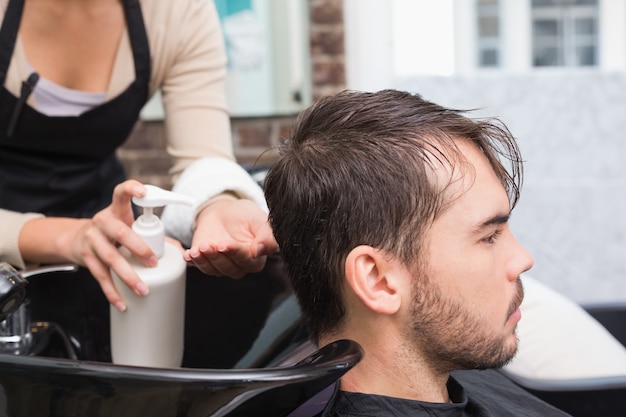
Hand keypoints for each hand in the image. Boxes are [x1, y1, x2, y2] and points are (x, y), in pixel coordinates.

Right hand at [62, 180, 154, 309]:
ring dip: (127, 275)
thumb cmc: (112, 232)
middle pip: (120, 232)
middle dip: (138, 248)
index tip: (144, 192)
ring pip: (110, 257)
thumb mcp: (127, 226)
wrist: (75, 240)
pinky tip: (122, 303)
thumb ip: (151, 234)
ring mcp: (92, 239)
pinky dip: (112, 291)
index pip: (121, 193)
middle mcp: (102, 221)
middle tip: (153, 262)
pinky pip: (100, 276)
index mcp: (117, 211)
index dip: (132, 189)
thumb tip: (179, 251)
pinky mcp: (85, 257)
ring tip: (143, 289)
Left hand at [184, 198, 277, 277]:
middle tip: (208, 245)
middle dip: (216, 257)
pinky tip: (189, 254)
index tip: (224, 244)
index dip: (235, 253)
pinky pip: (199, 266)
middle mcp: (240, 266)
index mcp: (256, 257)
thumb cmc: (244, 215)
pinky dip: (193, 261)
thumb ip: (266, 236)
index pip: (247, 260)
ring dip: (203, 260)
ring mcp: (222, 265)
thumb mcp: (259, 219)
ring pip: (213, 269)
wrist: (223, 212)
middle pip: (228, 268)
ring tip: (197, 248)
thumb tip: (261, 251)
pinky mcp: (206, 262)